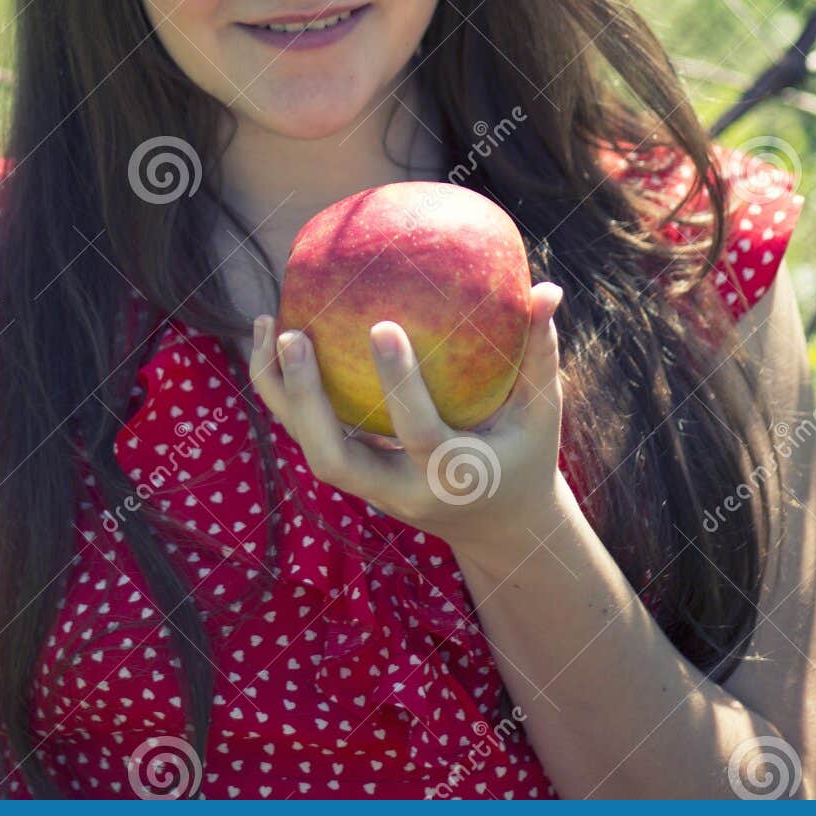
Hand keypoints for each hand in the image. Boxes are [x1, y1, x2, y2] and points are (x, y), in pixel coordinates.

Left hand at [247, 282, 567, 570]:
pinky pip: (311, 434)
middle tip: (294, 334)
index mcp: (450, 474)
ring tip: (268, 324)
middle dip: (307, 400)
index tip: (380, 324)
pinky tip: (277, 336)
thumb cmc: (524, 455)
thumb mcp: (541, 412)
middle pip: (334, 458)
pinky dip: (288, 391)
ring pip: (311, 449)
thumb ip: (539, 353)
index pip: (416, 431)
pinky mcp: (357, 477)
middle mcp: (400, 490)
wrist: (499, 527)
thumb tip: (547, 288)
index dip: (397, 383)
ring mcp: (371, 489)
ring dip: (281, 392)